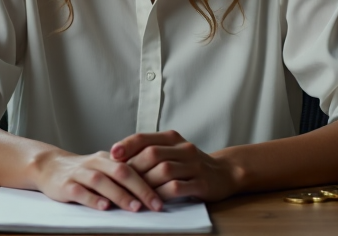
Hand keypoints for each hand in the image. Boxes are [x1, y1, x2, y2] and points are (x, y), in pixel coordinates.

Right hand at [31, 149, 164, 211]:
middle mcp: (96, 164)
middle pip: (122, 172)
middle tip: (155, 205)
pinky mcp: (65, 185)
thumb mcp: (105, 167)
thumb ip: (125, 175)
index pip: (134, 167)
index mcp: (109, 159)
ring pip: (102, 181)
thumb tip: (154, 189)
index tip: (164, 197)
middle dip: (141, 189)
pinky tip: (104, 207)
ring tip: (134, 207)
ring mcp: (80, 174)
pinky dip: (93, 199)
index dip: (150, 181)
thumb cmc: (84, 171)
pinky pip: (80, 192)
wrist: (49, 166)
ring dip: (120, 195)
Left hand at [110, 130, 240, 202]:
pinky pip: (177, 188)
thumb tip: (118, 159)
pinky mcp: (202, 183)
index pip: (145, 138)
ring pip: (163, 170)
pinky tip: (152, 200)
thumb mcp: (172, 151)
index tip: (112, 155)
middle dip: (133, 168)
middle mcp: (184, 149)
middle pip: (152, 154)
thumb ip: (150, 151)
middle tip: (120, 180)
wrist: (225, 173)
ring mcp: (194, 165)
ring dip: (146, 182)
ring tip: (133, 192)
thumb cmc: (191, 164)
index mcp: (173, 138)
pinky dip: (161, 194)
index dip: (127, 145)